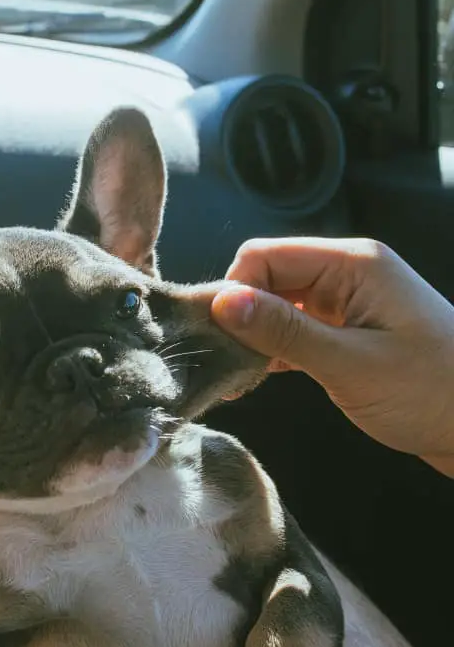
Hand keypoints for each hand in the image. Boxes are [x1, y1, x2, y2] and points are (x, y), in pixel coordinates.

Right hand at [210, 237, 453, 476]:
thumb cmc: (429, 391)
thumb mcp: (351, 363)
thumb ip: (284, 331)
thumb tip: (220, 301)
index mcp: (352, 264)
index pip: (265, 255)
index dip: (234, 292)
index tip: (218, 340)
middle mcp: (347, 273)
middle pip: (268, 278)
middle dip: (239, 317)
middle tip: (222, 366)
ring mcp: (348, 303)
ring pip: (277, 306)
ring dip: (253, 338)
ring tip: (235, 379)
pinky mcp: (348, 333)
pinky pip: (295, 330)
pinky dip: (273, 352)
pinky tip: (255, 380)